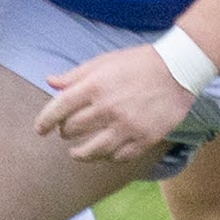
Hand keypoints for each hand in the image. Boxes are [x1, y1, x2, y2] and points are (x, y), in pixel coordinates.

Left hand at [35, 40, 202, 165]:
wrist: (179, 69)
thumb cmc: (139, 63)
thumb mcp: (105, 61)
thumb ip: (76, 75)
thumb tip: (50, 82)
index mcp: (95, 86)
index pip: (59, 108)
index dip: (45, 121)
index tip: (40, 130)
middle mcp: (108, 108)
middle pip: (72, 130)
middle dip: (65, 132)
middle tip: (66, 132)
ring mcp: (126, 126)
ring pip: (92, 151)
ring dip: (80, 154)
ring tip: (76, 153)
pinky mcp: (144, 139)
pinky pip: (118, 157)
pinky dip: (108, 157)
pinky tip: (105, 152)